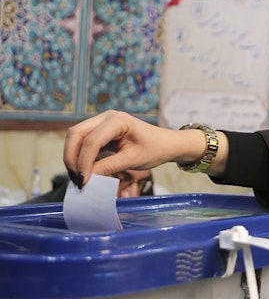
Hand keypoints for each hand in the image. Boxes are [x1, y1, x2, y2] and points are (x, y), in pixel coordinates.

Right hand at [63, 110, 184, 187]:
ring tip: (79, 178)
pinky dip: (80, 155)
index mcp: (117, 120)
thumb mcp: (132, 160)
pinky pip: (82, 141)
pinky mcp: (100, 130)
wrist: (166, 144)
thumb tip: (85, 178)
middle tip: (77, 180)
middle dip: (72, 157)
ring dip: (73, 157)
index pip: (92, 141)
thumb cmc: (154, 150)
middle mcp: (106, 117)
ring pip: (76, 137)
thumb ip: (108, 167)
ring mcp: (101, 121)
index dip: (84, 162)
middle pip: (76, 134)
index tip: (83, 182)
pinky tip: (83, 171)